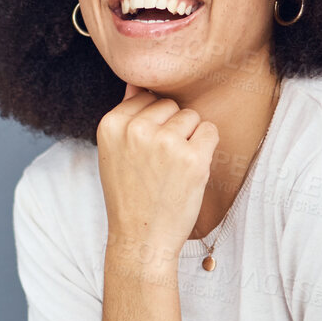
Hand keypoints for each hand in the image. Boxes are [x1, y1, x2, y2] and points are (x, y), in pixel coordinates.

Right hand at [94, 83, 218, 254]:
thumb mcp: (115, 152)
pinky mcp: (191, 157)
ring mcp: (164, 142)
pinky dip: (207, 148)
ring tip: (173, 168)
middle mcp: (135, 129)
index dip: (151, 125)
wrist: (140, 239)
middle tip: (160, 164)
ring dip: (190, 139)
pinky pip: (210, 131)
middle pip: (170, 105)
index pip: (145, 98)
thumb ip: (126, 114)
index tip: (144, 153)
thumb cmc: (130, 195)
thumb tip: (135, 82)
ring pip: (191, 116)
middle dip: (172, 129)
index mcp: (111, 124)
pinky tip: (190, 170)